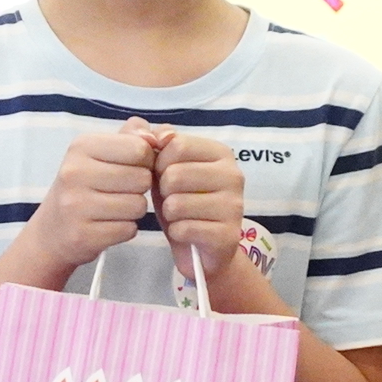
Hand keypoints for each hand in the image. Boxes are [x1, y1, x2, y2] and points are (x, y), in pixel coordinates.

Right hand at [14, 119, 159, 277]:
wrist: (53, 229)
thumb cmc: (87, 184)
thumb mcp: (102, 152)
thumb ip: (133, 136)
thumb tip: (162, 137)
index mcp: (81, 146)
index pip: (140, 149)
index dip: (146, 161)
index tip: (131, 167)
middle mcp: (74, 172)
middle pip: (142, 179)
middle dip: (140, 188)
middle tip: (121, 191)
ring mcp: (75, 205)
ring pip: (138, 206)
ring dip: (134, 210)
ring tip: (114, 208)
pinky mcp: (82, 234)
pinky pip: (128, 230)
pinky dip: (125, 229)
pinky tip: (107, 225)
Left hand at [148, 131, 250, 288]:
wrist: (201, 249)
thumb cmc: (182, 201)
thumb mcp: (165, 169)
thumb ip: (154, 143)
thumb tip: (147, 132)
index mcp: (220, 152)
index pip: (177, 144)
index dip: (159, 161)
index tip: (163, 174)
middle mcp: (233, 175)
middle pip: (175, 174)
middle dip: (163, 191)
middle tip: (172, 198)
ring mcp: (234, 205)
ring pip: (177, 204)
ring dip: (168, 213)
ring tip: (179, 216)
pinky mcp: (228, 234)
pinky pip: (184, 228)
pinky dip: (177, 232)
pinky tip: (186, 232)